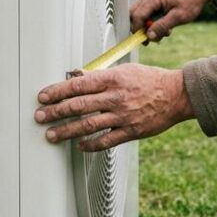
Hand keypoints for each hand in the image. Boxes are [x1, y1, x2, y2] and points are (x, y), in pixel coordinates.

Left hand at [34, 64, 194, 150]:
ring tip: (51, 135)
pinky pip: (106, 141)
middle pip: (78, 106)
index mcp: (112, 79)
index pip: (77, 85)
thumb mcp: (124, 70)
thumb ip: (100, 75)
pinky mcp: (131, 131)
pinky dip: (90, 145)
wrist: (176, 95)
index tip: (43, 97)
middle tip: (39, 117)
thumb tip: (77, 76)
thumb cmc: (150, 80)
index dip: (57, 91)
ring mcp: (123, 116)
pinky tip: (79, 146)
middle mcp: (115, 97)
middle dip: (54, 112)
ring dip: (66, 131)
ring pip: (88, 125)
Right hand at [130, 0, 209, 41]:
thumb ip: (162, 26)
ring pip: (140, 14)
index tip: (144, 41)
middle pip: (134, 13)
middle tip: (150, 40)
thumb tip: (149, 36)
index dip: (137, 29)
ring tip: (164, 33)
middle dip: (140, 28)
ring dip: (147, 26)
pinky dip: (152, 22)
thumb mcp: (179, 17)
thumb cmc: (191, 1)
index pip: (137, 15)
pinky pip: (147, 12)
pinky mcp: (155, 0)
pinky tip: (165, 28)